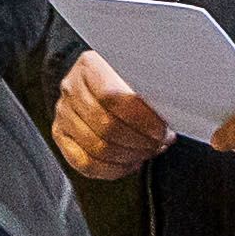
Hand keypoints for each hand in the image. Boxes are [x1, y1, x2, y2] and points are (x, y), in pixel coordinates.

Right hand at [48, 49, 170, 178]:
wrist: (96, 78)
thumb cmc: (123, 77)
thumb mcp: (137, 71)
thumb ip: (150, 88)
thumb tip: (174, 114)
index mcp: (90, 65)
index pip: (113, 97)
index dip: (141, 119)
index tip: (162, 129)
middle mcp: (71, 88)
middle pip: (105, 126)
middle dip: (139, 141)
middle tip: (159, 143)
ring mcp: (63, 113)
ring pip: (96, 148)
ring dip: (130, 156)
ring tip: (147, 151)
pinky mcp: (60, 135)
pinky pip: (85, 163)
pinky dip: (112, 169)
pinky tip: (130, 162)